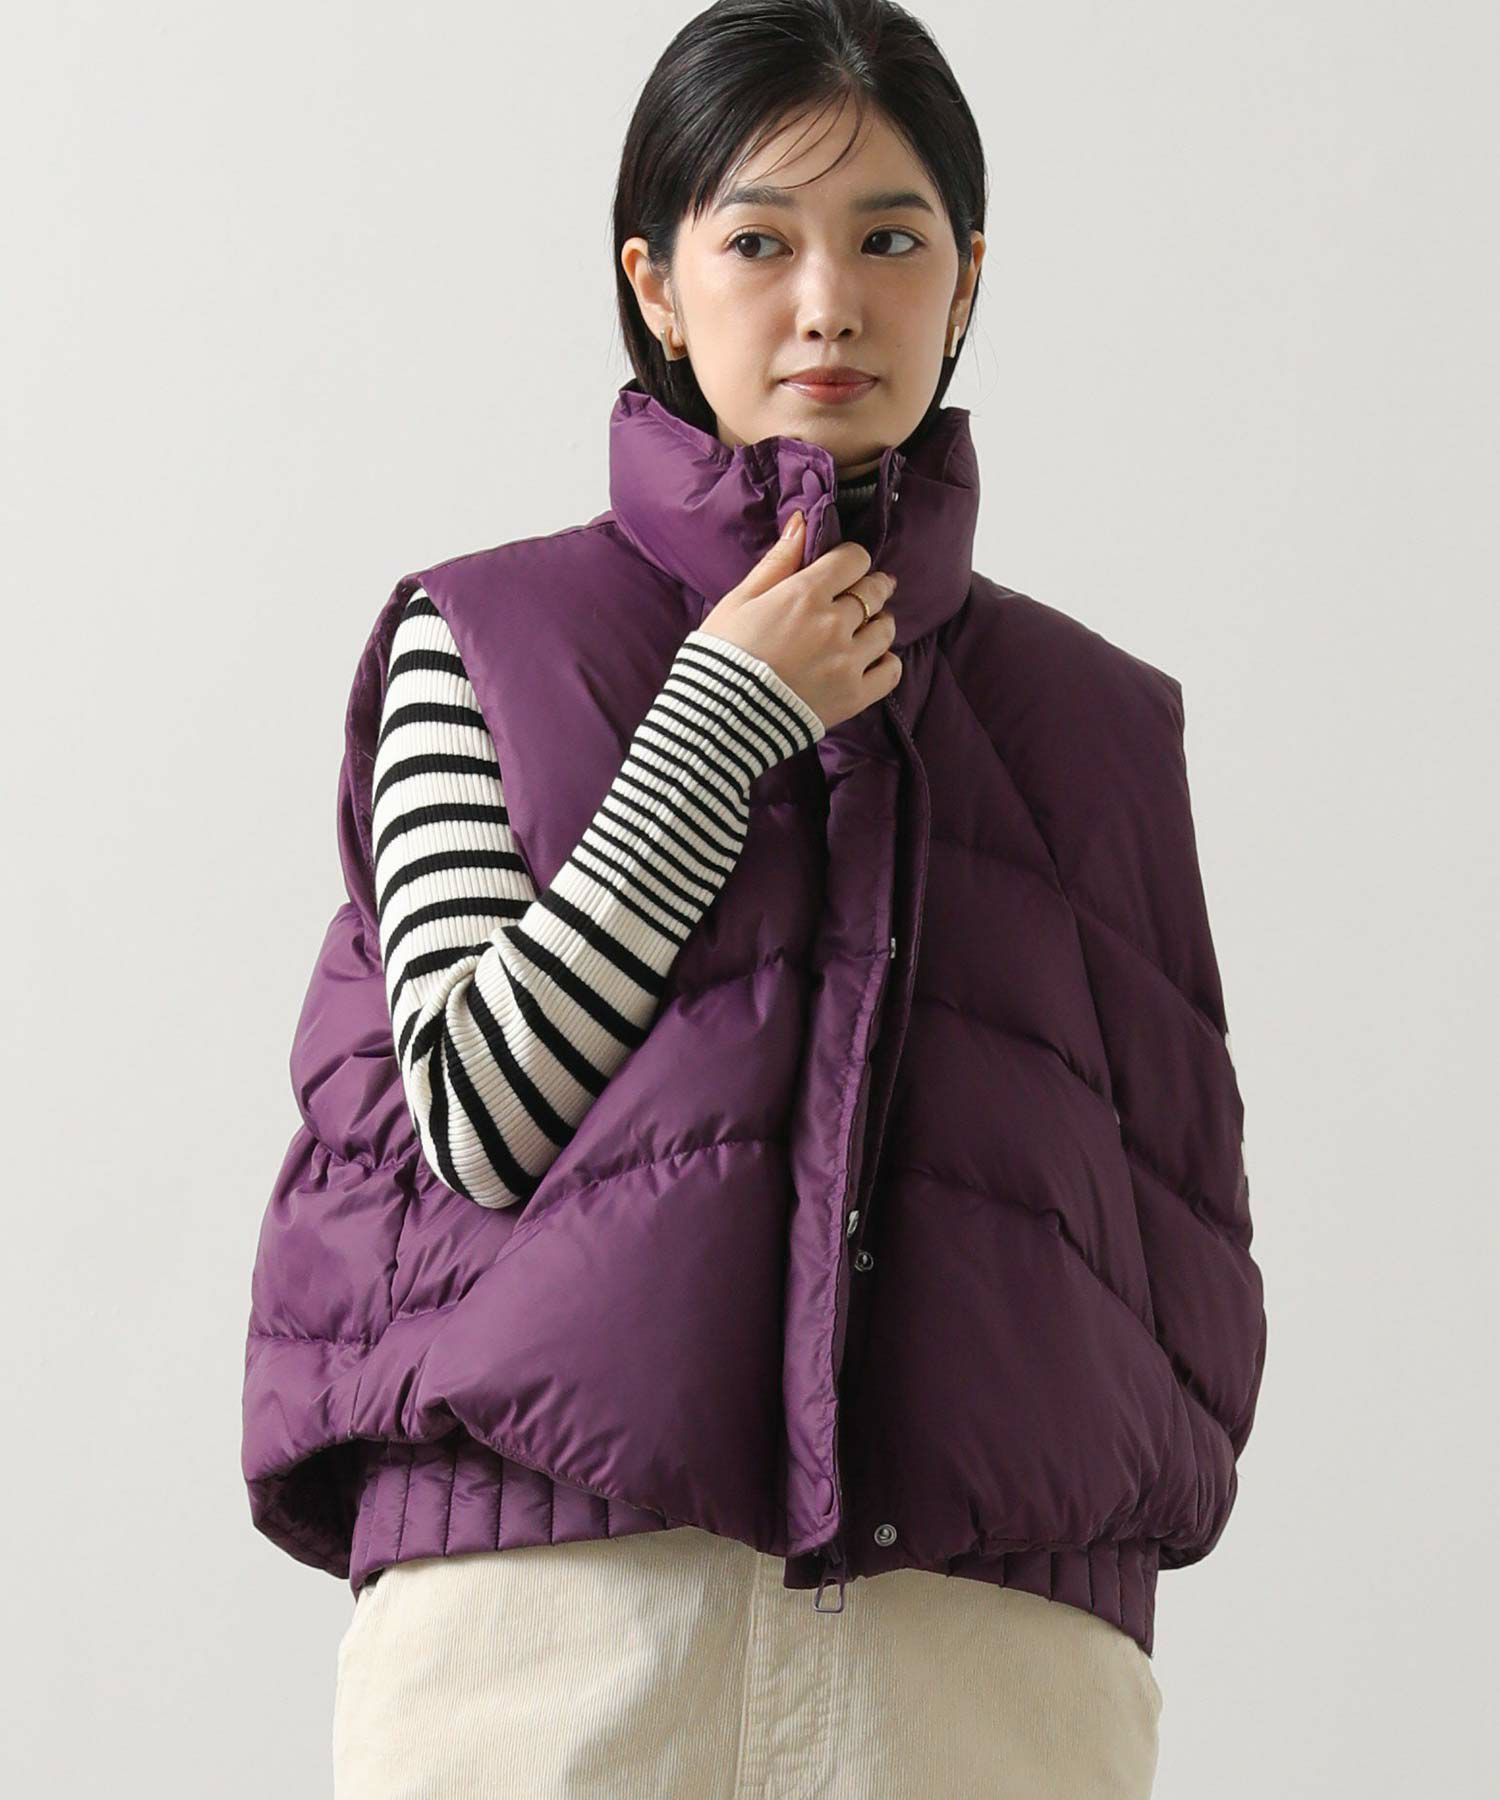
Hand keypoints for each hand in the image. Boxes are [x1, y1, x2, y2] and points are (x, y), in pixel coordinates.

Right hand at [697, 511, 899, 730]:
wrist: (719, 718)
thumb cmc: (722, 655)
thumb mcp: (740, 600)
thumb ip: (777, 561)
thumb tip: (802, 522)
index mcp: (806, 594)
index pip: (854, 559)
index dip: (851, 560)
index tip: (845, 568)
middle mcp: (834, 624)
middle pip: (874, 592)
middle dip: (870, 588)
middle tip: (864, 594)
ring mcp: (848, 662)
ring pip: (885, 630)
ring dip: (878, 624)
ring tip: (865, 629)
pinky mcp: (854, 696)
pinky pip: (891, 671)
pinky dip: (887, 662)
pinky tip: (871, 661)